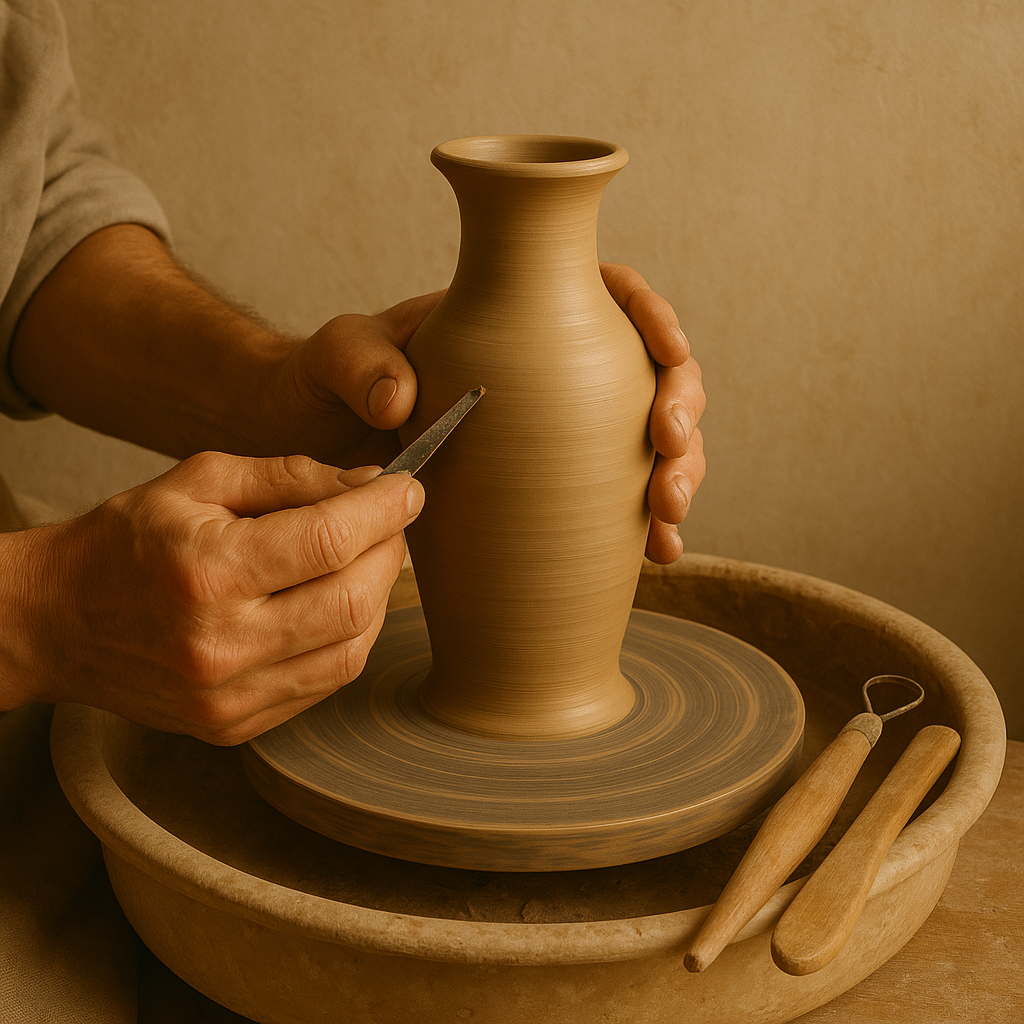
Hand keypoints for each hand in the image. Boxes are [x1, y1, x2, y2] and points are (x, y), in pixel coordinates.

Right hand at [1, 454, 422, 742]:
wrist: (56, 621)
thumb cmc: (128, 540)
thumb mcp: (199, 481)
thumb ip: (291, 477)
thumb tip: (369, 483)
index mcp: (207, 570)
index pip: (330, 540)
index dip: (385, 510)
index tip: (408, 489)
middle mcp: (221, 643)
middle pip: (355, 601)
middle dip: (390, 552)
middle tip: (390, 522)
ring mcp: (229, 696)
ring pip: (353, 649)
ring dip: (378, 597)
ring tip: (366, 560)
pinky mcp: (235, 725)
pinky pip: (326, 682)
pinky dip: (350, 637)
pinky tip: (337, 603)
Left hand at [269, 266, 704, 563]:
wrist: (314, 444)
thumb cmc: (328, 383)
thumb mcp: (335, 355)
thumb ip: (359, 362)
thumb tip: (398, 400)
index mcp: (513, 319)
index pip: (607, 298)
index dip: (653, 319)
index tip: (669, 354)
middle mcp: (552, 374)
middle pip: (649, 375)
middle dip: (680, 414)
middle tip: (670, 454)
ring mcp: (557, 435)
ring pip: (649, 441)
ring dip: (677, 476)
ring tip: (668, 522)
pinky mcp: (549, 490)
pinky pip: (616, 499)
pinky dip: (646, 526)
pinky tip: (660, 555)